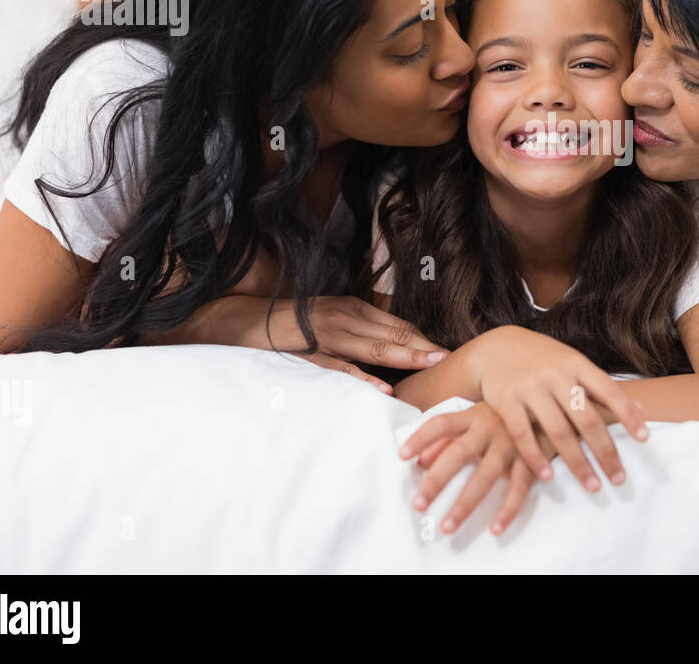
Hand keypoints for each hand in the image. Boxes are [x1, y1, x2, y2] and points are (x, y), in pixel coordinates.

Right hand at [268, 295, 448, 392]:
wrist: (248, 320)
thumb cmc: (293, 325)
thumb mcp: (331, 319)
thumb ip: (358, 330)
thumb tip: (390, 348)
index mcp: (353, 309)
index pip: (397, 325)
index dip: (423, 338)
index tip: (446, 350)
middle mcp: (346, 317)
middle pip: (394, 334)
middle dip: (424, 346)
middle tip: (450, 358)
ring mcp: (329, 335)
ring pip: (375, 347)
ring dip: (406, 357)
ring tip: (432, 365)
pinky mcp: (311, 355)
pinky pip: (342, 368)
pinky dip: (365, 378)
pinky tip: (384, 388)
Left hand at [399, 402, 554, 535]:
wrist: (555, 405)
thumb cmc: (507, 415)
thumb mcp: (476, 418)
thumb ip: (447, 437)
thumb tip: (420, 460)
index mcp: (473, 415)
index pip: (441, 423)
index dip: (420, 438)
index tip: (401, 456)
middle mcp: (489, 428)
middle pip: (458, 454)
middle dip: (437, 481)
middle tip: (418, 505)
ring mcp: (511, 444)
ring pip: (485, 476)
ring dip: (466, 503)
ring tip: (448, 526)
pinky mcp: (531, 461)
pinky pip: (519, 488)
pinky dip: (508, 510)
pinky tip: (495, 528)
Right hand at [464, 325, 647, 489]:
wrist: (495, 347)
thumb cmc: (542, 360)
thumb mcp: (572, 363)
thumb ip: (601, 387)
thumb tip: (642, 409)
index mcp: (576, 364)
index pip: (609, 390)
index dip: (628, 414)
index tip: (645, 438)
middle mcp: (556, 375)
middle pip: (586, 418)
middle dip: (605, 451)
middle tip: (619, 479)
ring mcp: (530, 387)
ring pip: (558, 431)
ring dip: (577, 462)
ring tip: (592, 485)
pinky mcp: (506, 400)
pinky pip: (523, 435)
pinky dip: (536, 458)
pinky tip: (548, 477)